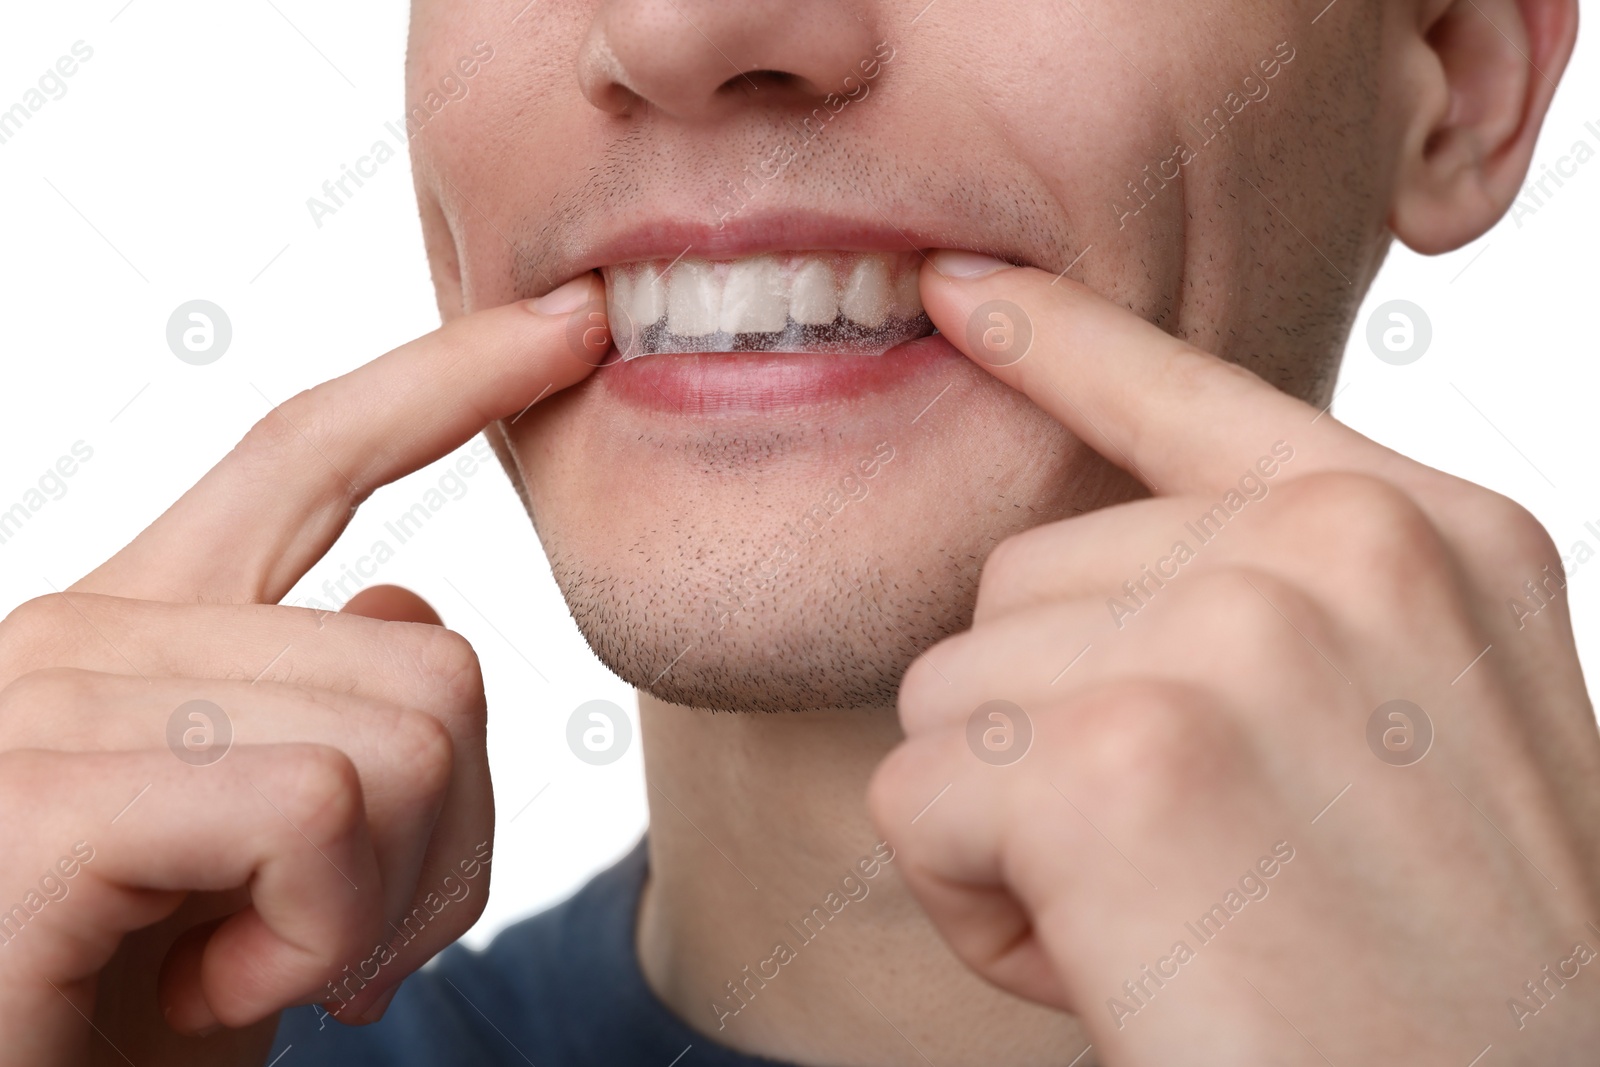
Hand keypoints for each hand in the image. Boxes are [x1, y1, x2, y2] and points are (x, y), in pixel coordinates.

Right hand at [0, 278, 601, 1066]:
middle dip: (440, 841)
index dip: (449, 379)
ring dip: (379, 902)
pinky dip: (323, 932)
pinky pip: (322, 806)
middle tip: (327, 946)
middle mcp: (84, 635)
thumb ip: (322, 720)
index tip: (570, 323)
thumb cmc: (129, 1024)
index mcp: (142, 630)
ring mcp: (47, 704)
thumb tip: (401, 604)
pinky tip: (218, 991)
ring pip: (409, 735)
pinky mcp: (34, 800)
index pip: (310, 454)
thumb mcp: (265, 868)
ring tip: (255, 968)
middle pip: (432, 658)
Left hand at [870, 253, 1599, 1064]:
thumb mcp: (1420, 734)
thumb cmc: (1443, 977)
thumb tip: (1089, 572)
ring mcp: (1235, 637)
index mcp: (1426, 535)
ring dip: (1015, 828)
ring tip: (1173, 923)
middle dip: (1052, 738)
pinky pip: (916, 797)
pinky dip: (975, 907)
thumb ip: (1283, 614)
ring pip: (953, 691)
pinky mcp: (1121, 761)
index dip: (1059, 344)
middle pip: (1017, 581)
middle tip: (1195, 870)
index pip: (1191, 394)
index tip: (958, 291)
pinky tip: (1117, 969)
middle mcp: (1339, 552)